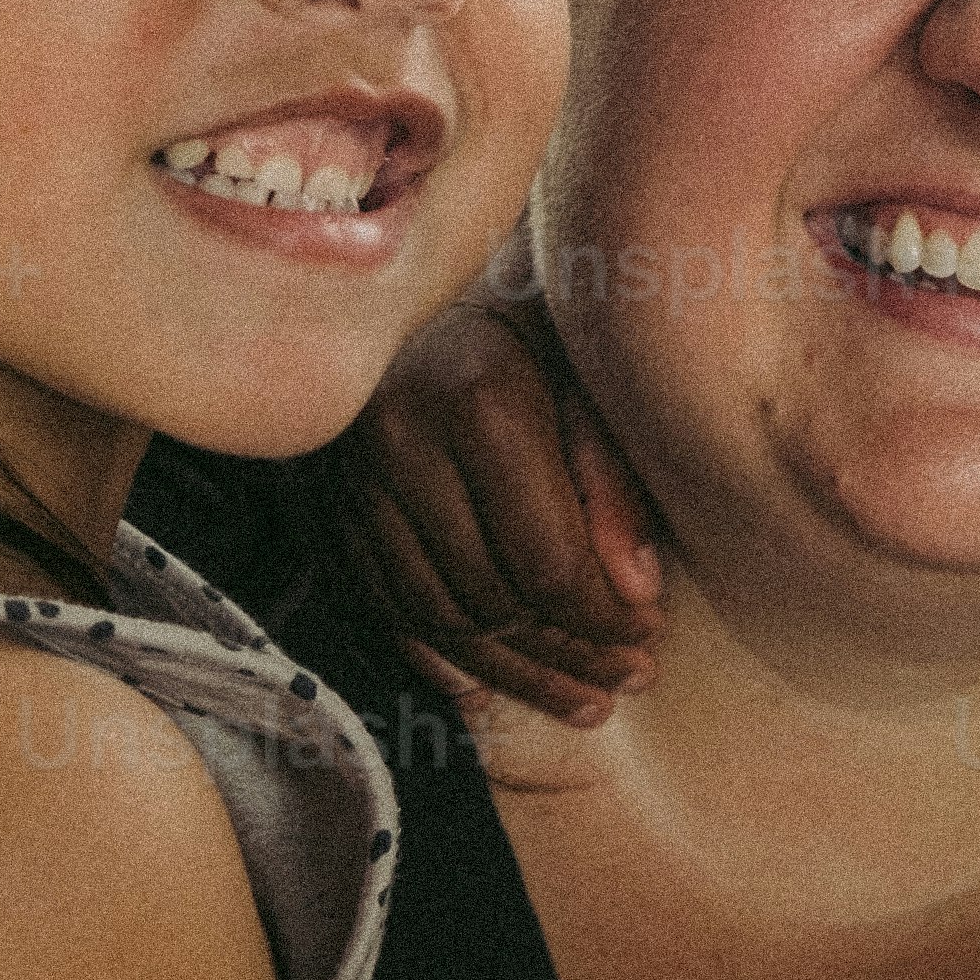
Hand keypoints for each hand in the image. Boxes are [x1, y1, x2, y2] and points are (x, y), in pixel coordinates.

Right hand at [348, 285, 662, 726]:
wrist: (447, 280)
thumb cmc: (543, 322)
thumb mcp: (597, 378)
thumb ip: (619, 484)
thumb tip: (637, 598)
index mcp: (476, 397)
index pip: (545, 560)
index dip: (604, 619)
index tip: (652, 636)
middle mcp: (397, 439)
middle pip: (489, 599)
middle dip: (568, 652)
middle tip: (629, 676)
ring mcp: (350, 476)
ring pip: (435, 617)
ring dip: (514, 674)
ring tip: (586, 699)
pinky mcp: (327, 503)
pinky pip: (385, 605)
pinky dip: (442, 657)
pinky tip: (493, 689)